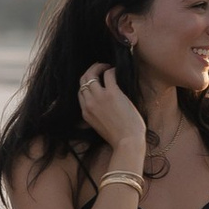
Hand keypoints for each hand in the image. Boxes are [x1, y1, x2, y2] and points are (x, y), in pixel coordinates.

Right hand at [76, 61, 147, 177]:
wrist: (127, 141)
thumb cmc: (118, 136)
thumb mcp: (99, 127)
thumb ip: (95, 117)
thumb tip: (99, 110)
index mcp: (85, 112)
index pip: (80, 92)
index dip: (86, 83)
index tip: (95, 80)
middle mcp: (89, 103)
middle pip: (83, 80)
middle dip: (90, 71)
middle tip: (99, 68)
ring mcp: (100, 97)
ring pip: (91, 74)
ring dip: (98, 67)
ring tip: (106, 66)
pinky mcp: (112, 93)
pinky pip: (108, 75)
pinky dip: (111, 70)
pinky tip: (116, 70)